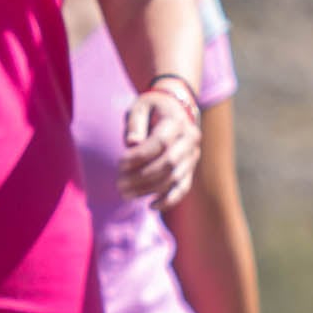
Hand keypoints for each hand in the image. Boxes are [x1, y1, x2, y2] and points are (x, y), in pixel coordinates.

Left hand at [118, 79, 203, 208]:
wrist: (176, 108)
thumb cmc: (152, 108)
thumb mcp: (140, 107)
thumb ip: (134, 123)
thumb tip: (132, 144)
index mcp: (177, 121)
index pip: (160, 143)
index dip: (139, 156)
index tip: (119, 163)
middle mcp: (190, 139)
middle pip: (168, 163)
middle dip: (141, 176)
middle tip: (119, 184)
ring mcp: (193, 155)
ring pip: (173, 178)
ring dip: (149, 189)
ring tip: (125, 194)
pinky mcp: (191, 168)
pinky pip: (183, 188)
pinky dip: (169, 200)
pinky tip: (151, 206)